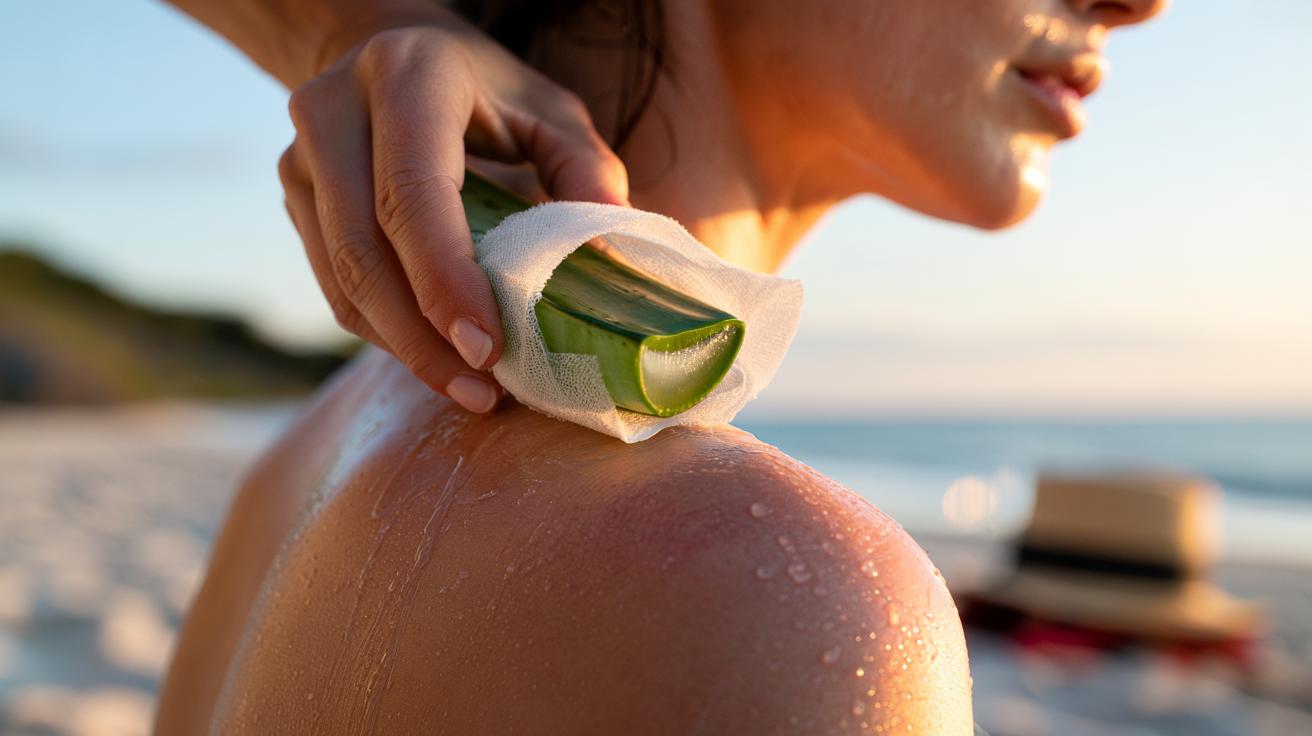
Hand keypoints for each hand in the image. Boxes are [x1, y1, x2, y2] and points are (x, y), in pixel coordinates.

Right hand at [279, 23, 627, 411]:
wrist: (388, 52)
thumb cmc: (487, 91)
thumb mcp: (551, 112)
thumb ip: (585, 172)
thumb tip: (605, 257)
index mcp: (405, 77)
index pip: (413, 193)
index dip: (445, 278)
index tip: (487, 348)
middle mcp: (334, 111)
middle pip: (364, 249)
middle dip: (422, 336)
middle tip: (482, 392)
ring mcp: (301, 158)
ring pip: (342, 280)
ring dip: (404, 348)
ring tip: (469, 388)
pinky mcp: (295, 199)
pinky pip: (335, 286)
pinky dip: (386, 332)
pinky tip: (436, 356)